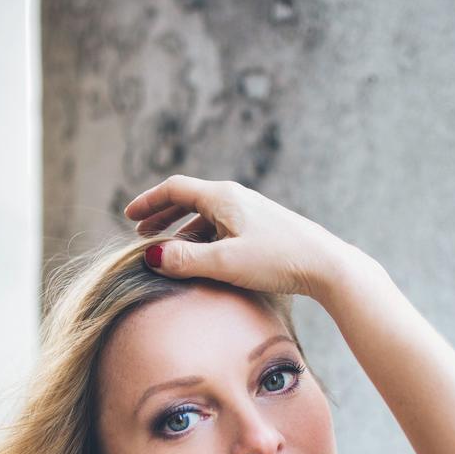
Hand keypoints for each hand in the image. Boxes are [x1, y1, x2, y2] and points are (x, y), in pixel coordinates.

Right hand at [123, 174, 349, 299]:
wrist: (325, 264)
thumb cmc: (277, 260)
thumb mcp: (225, 262)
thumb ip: (186, 260)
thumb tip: (151, 257)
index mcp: (223, 197)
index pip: (175, 189)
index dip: (148, 202)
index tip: (129, 217)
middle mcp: (236, 198)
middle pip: (189, 199)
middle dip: (162, 216)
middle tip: (142, 234)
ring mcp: (251, 212)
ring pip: (206, 216)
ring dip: (182, 230)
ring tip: (168, 251)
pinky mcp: (263, 229)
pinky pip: (222, 227)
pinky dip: (203, 238)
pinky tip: (203, 258)